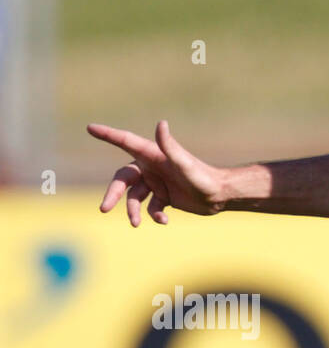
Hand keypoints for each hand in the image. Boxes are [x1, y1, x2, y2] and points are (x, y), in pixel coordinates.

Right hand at [87, 120, 225, 226]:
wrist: (220, 195)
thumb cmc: (203, 176)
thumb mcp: (184, 163)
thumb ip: (170, 146)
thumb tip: (161, 124)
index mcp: (152, 155)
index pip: (125, 142)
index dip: (107, 135)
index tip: (89, 127)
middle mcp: (150, 168)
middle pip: (122, 179)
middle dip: (112, 194)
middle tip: (104, 209)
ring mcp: (156, 183)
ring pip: (134, 198)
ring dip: (133, 210)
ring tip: (136, 223)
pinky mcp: (163, 198)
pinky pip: (150, 208)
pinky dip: (154, 215)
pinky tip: (164, 220)